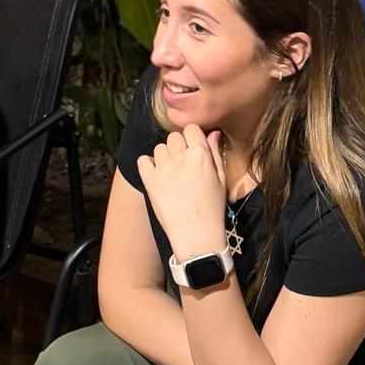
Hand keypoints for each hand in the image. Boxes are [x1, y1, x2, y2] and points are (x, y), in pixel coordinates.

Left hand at [135, 124, 230, 263]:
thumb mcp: (221, 179)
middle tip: (182, 163)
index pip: (191, 128)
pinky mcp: (149, 180)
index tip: (192, 147)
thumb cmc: (213, 209)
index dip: (192, 137)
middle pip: (174, 137)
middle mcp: (181, 157)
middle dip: (178, 146)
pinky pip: (143, 160)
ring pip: (159, 148)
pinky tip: (156, 175)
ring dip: (164, 156)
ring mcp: (163, 168)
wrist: (197, 235)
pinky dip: (148, 165)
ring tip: (171, 173)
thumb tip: (213, 133)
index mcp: (201, 155)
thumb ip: (215, 154)